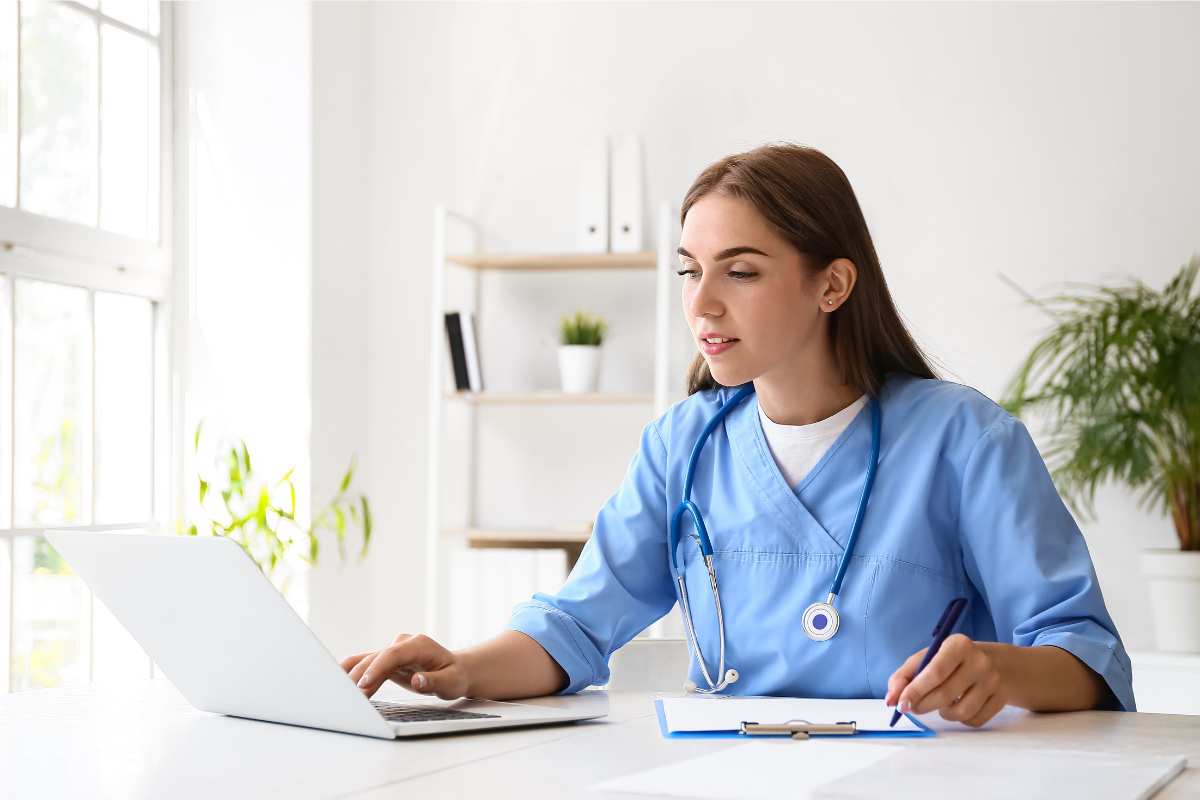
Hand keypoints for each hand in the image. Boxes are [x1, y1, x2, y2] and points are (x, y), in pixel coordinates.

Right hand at [340, 633, 469, 699]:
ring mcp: (393, 650)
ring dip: (352, 676)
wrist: (456, 670)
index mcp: (419, 645)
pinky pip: (367, 664)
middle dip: (360, 676)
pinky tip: (337, 679)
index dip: (377, 668)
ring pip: (368, 661)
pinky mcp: (387, 659)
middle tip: (346, 697)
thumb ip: (434, 681)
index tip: (364, 685)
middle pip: (376, 658)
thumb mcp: (451, 682)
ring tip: (336, 691)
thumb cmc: (455, 676)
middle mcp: (403, 643)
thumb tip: (417, 680)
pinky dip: (353, 672)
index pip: (392, 654)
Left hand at [885, 634, 1008, 727]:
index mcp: (958, 644)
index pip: (935, 671)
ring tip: (941, 703)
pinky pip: (974, 720)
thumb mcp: (928, 658)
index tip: (901, 704)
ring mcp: (993, 681)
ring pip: (960, 712)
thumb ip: (905, 676)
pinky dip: (960, 719)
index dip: (915, 690)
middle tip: (912, 707)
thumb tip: (892, 699)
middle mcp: (979, 661)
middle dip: (922, 705)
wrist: (998, 664)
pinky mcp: (1001, 699)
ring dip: (943, 713)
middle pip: (945, 694)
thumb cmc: (953, 661)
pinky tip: (959, 705)